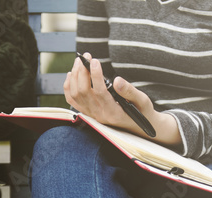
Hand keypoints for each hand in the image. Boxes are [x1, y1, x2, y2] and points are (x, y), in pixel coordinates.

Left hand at [63, 53, 180, 146]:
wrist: (139, 126)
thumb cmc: (142, 111)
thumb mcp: (142, 101)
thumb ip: (130, 91)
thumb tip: (117, 80)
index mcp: (114, 113)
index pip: (100, 92)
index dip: (96, 75)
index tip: (95, 61)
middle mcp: (100, 115)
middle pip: (84, 92)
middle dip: (82, 71)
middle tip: (86, 57)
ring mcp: (93, 115)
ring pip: (76, 95)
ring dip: (75, 76)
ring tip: (79, 62)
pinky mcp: (89, 112)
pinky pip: (72, 101)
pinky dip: (69, 87)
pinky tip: (71, 75)